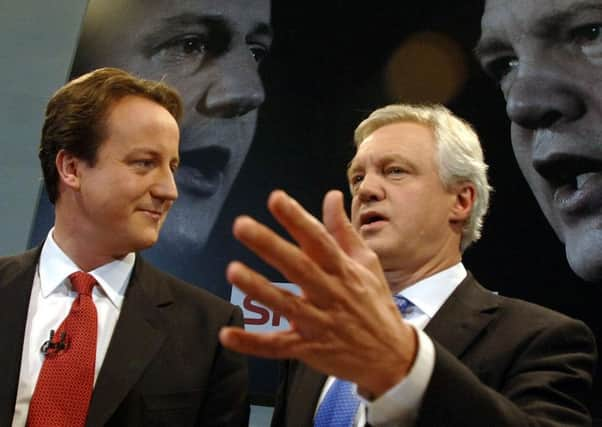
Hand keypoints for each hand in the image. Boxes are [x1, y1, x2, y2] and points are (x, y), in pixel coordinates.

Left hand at [219, 190, 416, 396]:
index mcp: (343, 270)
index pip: (318, 239)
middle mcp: (330, 293)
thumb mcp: (367, 263)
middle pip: (298, 266)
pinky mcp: (309, 347)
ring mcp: (319, 322)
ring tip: (233, 271)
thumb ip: (343, 230)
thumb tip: (331, 197)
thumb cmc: (375, 304)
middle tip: (242, 226)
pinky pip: (278, 346)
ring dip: (258, 288)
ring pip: (286, 304)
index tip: (276, 199)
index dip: (297, 218)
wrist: (391, 356)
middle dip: (269, 245)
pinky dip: (253, 343)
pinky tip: (227, 335)